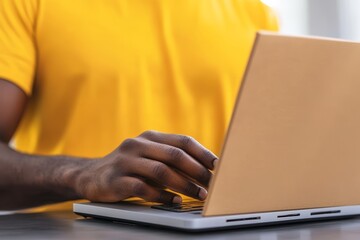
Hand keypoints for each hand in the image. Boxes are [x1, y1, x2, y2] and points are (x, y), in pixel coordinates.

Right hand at [74, 130, 217, 203]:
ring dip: (184, 185)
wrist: (89, 175)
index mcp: (150, 137)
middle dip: (197, 171)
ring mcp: (125, 161)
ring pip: (161, 171)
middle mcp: (138, 144)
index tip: (219, 166)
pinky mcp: (115, 180)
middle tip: (212, 185)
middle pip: (175, 155)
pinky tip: (173, 202)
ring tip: (198, 195)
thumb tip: (206, 171)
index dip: (203, 153)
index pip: (183, 141)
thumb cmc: (130, 167)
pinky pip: (143, 188)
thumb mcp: (149, 156)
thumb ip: (171, 159)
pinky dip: (162, 196)